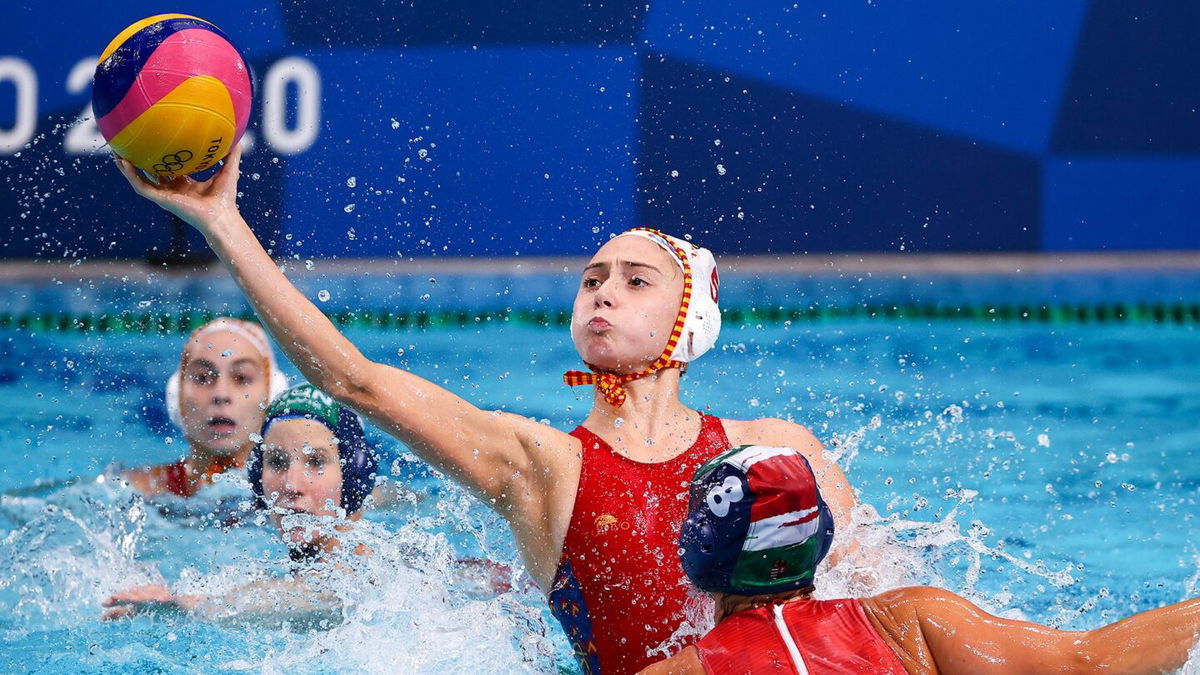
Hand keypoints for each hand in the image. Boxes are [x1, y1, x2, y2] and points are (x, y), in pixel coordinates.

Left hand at [101, 583, 204, 619]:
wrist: (189, 608)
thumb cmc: (162, 610)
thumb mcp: (139, 613)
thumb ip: (121, 613)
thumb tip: (100, 617)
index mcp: (142, 597)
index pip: (129, 596)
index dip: (117, 598)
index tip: (103, 603)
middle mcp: (152, 593)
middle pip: (139, 593)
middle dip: (127, 595)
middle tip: (114, 598)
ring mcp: (165, 595)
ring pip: (153, 593)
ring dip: (143, 595)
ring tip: (132, 599)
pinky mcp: (177, 598)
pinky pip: (172, 597)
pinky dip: (167, 597)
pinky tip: (162, 599)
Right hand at [112, 143, 243, 235]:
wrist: (221, 217)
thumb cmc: (226, 198)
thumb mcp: (229, 170)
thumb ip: (232, 154)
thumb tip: (238, 135)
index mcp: (185, 183)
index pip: (169, 167)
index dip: (161, 155)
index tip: (155, 140)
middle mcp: (173, 188)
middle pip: (151, 172)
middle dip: (140, 159)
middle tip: (131, 143)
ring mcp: (165, 194)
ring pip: (140, 179)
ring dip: (127, 167)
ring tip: (116, 151)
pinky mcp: (160, 199)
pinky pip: (140, 186)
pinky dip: (130, 175)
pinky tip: (123, 162)